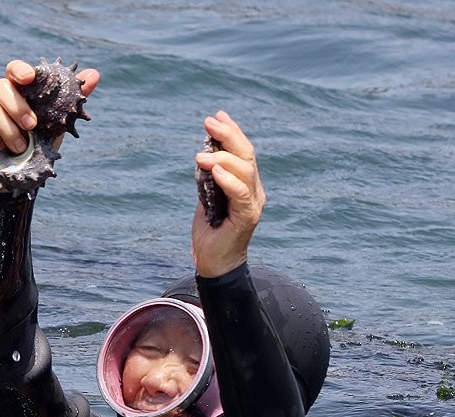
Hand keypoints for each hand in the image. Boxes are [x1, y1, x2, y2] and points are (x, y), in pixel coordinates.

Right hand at [0, 59, 99, 190]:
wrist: (20, 173)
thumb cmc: (37, 142)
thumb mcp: (56, 122)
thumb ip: (71, 99)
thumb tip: (94, 75)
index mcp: (16, 90)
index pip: (13, 70)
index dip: (20, 70)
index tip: (30, 78)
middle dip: (17, 106)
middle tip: (32, 125)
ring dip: (8, 130)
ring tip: (21, 147)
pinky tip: (3, 150)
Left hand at [191, 111, 265, 277]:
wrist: (214, 263)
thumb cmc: (210, 232)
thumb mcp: (206, 198)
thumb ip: (208, 179)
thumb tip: (203, 155)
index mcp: (246, 184)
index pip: (242, 152)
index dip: (232, 132)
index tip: (217, 116)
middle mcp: (254, 190)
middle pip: (247, 155)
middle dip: (228, 135)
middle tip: (209, 122)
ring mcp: (253, 203)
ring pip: (245, 171)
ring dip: (222, 157)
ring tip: (200, 154)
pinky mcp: (248, 217)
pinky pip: (241, 194)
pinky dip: (228, 180)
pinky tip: (214, 171)